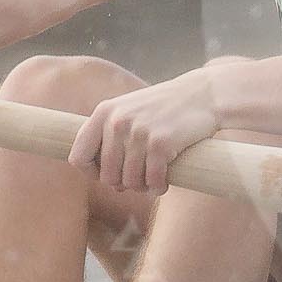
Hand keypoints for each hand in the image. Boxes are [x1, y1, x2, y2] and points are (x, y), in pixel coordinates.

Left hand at [69, 68, 222, 195]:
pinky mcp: (161, 144)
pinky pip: (152, 180)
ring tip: (151, 182)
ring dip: (142, 187)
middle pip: (107, 176)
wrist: (203, 94)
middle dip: (122, 184)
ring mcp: (139, 133)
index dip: (91, 173)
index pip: (78, 157)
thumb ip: (109, 131)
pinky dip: (158, 187)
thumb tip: (97, 171)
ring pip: (130, 181)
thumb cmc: (165, 105)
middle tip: (137, 181)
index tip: (107, 174)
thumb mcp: (128, 108)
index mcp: (104, 112)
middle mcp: (117, 122)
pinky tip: (163, 184)